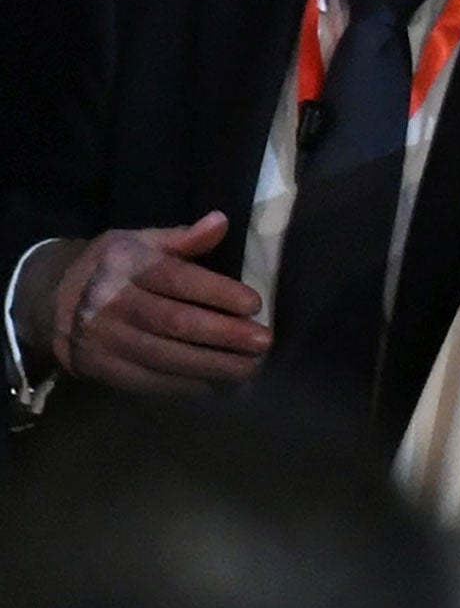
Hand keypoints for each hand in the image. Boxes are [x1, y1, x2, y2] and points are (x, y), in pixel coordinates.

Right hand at [27, 212, 271, 393]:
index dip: (218, 293)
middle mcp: (112, 302)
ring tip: (250, 368)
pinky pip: (148, 381)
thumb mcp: (139, 241)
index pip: (178, 280)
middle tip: (264, 343)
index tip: (255, 305)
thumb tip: (222, 222)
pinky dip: (186, 385)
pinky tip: (216, 384)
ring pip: (165, 357)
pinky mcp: (100, 368)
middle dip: (225, 335)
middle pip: (176, 322)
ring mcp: (104, 339)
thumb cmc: (112, 267)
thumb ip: (182, 238)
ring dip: (213, 366)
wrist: (48, 301)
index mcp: (126, 265)